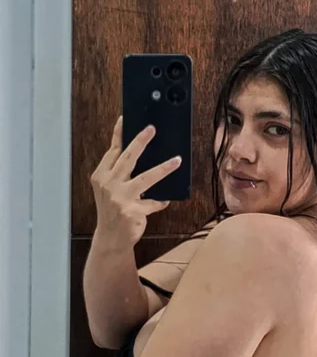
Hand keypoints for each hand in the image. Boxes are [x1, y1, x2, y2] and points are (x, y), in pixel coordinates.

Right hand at [90, 117, 180, 248]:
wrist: (111, 237)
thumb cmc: (113, 209)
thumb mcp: (109, 188)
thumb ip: (120, 172)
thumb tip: (140, 152)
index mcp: (101, 176)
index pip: (112, 151)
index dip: (118, 134)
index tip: (124, 119)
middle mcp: (108, 184)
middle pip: (127, 158)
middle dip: (140, 142)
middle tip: (152, 129)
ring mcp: (119, 198)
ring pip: (146, 178)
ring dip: (163, 168)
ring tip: (176, 161)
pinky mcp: (131, 211)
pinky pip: (153, 202)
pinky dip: (160, 201)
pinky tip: (164, 200)